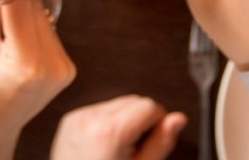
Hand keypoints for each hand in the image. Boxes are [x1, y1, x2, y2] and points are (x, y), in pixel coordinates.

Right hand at [0, 0, 75, 159]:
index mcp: (26, 62)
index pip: (21, 3)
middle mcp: (52, 64)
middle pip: (34, 8)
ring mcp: (63, 67)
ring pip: (43, 17)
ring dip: (24, 11)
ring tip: (1, 30)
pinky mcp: (66, 67)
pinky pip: (48, 31)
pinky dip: (32, 27)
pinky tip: (16, 42)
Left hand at [50, 94, 186, 159]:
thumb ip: (161, 142)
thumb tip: (179, 118)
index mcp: (110, 131)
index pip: (149, 106)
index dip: (158, 123)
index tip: (154, 140)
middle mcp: (91, 120)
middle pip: (133, 100)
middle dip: (141, 120)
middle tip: (136, 148)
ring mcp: (77, 118)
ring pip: (117, 103)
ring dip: (125, 119)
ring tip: (118, 149)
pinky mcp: (69, 120)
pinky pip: (99, 110)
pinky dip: (107, 122)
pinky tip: (104, 145)